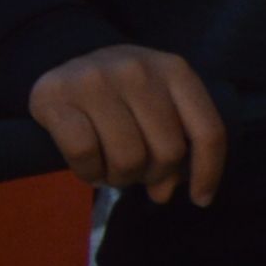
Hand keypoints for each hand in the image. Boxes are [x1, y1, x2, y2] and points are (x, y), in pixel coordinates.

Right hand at [27, 45, 228, 204]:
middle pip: (168, 152)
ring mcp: (96, 80)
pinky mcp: (56, 97)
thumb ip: (172, 145)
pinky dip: (88, 173)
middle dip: (152, 176)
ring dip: (119, 179)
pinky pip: (85, 154)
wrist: (63, 65)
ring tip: (110, 169)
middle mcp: (139, 71)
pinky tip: (89, 168)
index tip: (202, 199)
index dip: (209, 172)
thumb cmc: (120, 94)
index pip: (207, 131)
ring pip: (127, 159)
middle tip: (134, 172)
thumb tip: (164, 192)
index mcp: (174, 70)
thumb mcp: (156, 106)